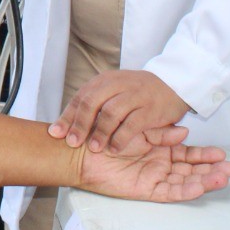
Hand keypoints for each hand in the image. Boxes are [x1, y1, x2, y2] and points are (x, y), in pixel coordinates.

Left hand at [51, 69, 190, 152]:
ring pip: (111, 112)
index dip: (67, 116)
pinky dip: (122, 137)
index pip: (81, 97)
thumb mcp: (114, 91)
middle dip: (79, 124)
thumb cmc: (138, 93)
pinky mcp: (151, 107)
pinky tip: (115, 148)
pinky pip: (133, 123)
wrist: (174, 84)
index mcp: (105, 80)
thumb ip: (94, 104)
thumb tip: (65, 124)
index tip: (55, 133)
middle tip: (72, 142)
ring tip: (93, 148)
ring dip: (100, 132)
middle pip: (92, 102)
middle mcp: (118, 84)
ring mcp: (136, 95)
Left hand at [77, 125, 229, 202]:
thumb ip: (163, 133)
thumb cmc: (109, 136)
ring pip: (184, 182)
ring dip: (204, 181)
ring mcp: (155, 179)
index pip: (188, 156)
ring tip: (223, 178)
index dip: (205, 156)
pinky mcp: (146, 190)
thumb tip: (184, 132)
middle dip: (211, 171)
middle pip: (191, 171)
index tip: (223, 154)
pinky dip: (184, 190)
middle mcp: (160, 167)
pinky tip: (199, 187)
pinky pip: (169, 192)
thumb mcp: (141, 131)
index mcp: (160, 151)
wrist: (86, 149)